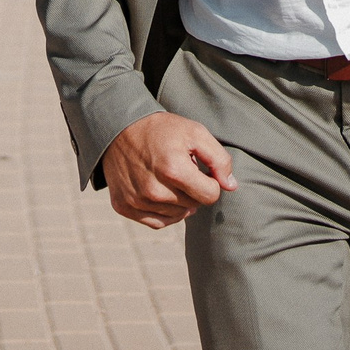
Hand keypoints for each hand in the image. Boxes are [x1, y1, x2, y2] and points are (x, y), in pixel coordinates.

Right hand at [100, 113, 234, 229]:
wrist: (117, 126)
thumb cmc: (161, 129)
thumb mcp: (195, 132)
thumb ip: (219, 159)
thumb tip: (231, 186)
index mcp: (174, 170)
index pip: (210, 195)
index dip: (210, 181)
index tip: (199, 168)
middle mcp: (154, 191)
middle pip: (194, 206)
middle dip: (192, 188)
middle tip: (179, 168)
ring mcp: (137, 201)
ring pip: (177, 215)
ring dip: (178, 200)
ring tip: (167, 177)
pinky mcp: (124, 206)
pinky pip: (157, 222)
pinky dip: (164, 212)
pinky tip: (161, 193)